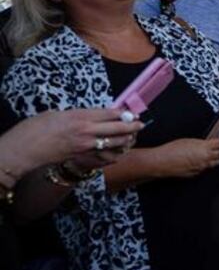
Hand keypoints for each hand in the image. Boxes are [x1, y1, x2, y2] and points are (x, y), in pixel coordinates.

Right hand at [0, 109, 143, 183]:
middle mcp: (86, 131)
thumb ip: (77, 115)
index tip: (132, 112)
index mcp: (80, 116)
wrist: (25, 149)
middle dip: (132, 126)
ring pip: (114, 144)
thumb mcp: (58, 114)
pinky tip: (117, 153)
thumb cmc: (36, 128)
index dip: (124, 113)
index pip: (110, 113)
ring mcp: (85, 146)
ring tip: (132, 138)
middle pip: (118, 128)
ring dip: (126, 141)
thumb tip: (90, 116)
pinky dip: (113, 155)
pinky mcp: (82, 157)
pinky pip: (104, 157)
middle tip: (141, 124)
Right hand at [155, 138, 218, 177]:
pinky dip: (206, 165)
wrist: (163, 162)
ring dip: (216, 159)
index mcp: (205, 148)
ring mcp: (202, 167)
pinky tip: (201, 162)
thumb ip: (201, 143)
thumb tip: (207, 144)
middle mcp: (206, 158)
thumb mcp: (189, 140)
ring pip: (216, 163)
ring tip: (215, 155)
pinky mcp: (197, 173)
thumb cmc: (172, 150)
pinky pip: (206, 169)